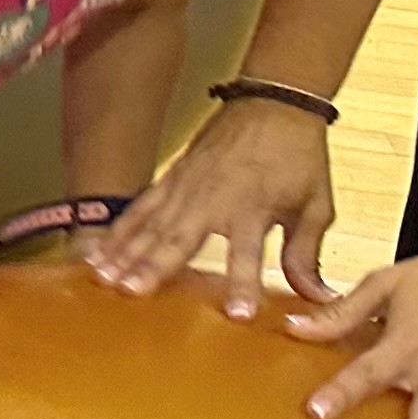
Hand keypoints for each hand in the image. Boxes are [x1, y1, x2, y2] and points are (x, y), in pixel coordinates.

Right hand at [86, 94, 338, 310]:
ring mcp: (187, 186)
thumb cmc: (299, 157)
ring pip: (150, 223)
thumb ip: (306, 254)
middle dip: (154, 266)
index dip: (242, 283)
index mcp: (254, 207)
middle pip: (180, 237)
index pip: (248, 252)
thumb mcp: (316, 206)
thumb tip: (317, 298)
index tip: (237, 314)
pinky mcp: (172, 177)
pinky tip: (100, 250)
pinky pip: (141, 207)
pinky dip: (120, 229)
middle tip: (131, 292)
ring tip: (104, 277)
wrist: (274, 104)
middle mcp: (214, 198)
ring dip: (126, 251)